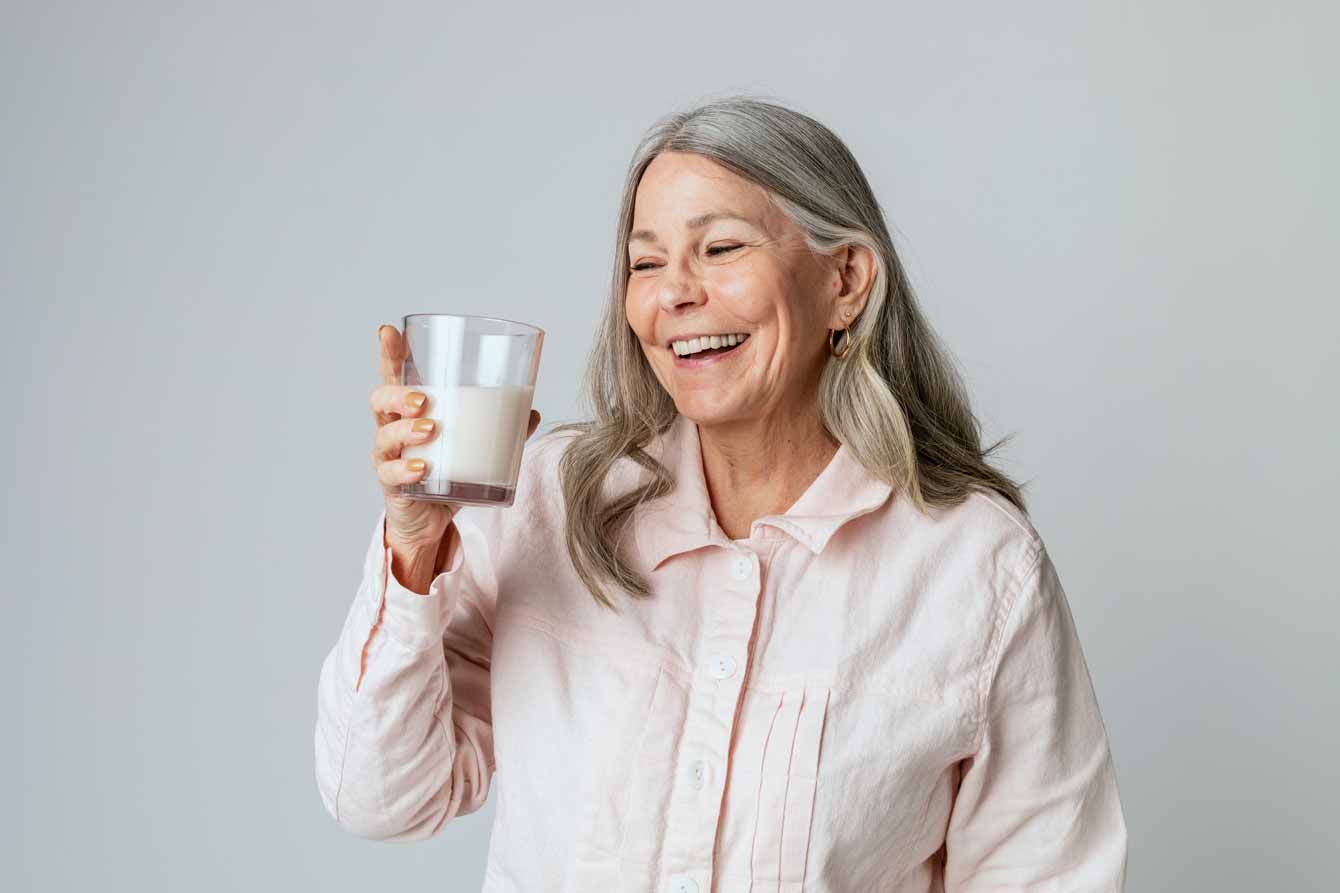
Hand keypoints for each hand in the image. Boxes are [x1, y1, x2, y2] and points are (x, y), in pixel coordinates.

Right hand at [370, 323, 540, 552]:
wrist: (429, 521)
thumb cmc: (445, 474)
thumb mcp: (473, 448)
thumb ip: (501, 430)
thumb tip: (532, 412)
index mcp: (408, 412)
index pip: (393, 376)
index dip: (389, 353)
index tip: (389, 331)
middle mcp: (392, 430)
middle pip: (380, 400)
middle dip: (397, 394)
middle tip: (423, 398)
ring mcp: (388, 457)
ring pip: (384, 435)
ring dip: (406, 429)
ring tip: (430, 429)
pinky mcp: (392, 485)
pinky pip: (391, 474)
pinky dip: (405, 469)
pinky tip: (422, 468)